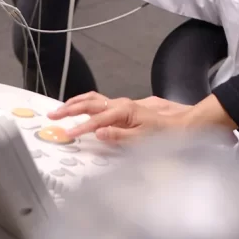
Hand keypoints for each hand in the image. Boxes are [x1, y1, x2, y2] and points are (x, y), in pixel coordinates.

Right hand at [50, 92, 234, 143]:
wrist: (186, 125)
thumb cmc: (167, 134)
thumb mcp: (145, 139)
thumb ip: (120, 136)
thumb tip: (99, 132)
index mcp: (124, 110)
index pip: (97, 119)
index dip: (81, 127)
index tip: (67, 135)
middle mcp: (121, 104)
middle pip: (90, 102)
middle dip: (70, 108)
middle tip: (52, 115)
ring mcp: (122, 105)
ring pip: (94, 99)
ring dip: (75, 103)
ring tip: (60, 109)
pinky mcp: (124, 108)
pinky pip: (100, 102)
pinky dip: (85, 104)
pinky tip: (81, 109)